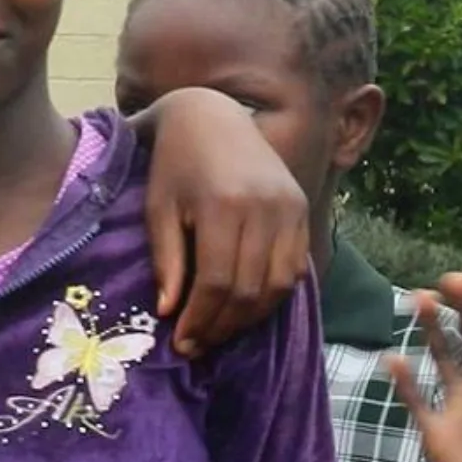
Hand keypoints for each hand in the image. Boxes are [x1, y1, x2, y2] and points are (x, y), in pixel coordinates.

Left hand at [140, 87, 312, 357]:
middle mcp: (264, 207)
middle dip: (223, 326)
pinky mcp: (302, 209)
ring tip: (221, 330)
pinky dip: (274, 294)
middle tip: (198, 344)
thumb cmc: (175, 165)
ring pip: (279, 285)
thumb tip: (170, 312)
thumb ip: (167, 260)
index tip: (183, 342)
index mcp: (223, 204)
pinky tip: (247, 306)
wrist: (211, 116)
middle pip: (250, 289)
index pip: (218, 282)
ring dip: (250, 317)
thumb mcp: (159, 209)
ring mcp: (289, 207)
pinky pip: (295, 267)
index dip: (201, 320)